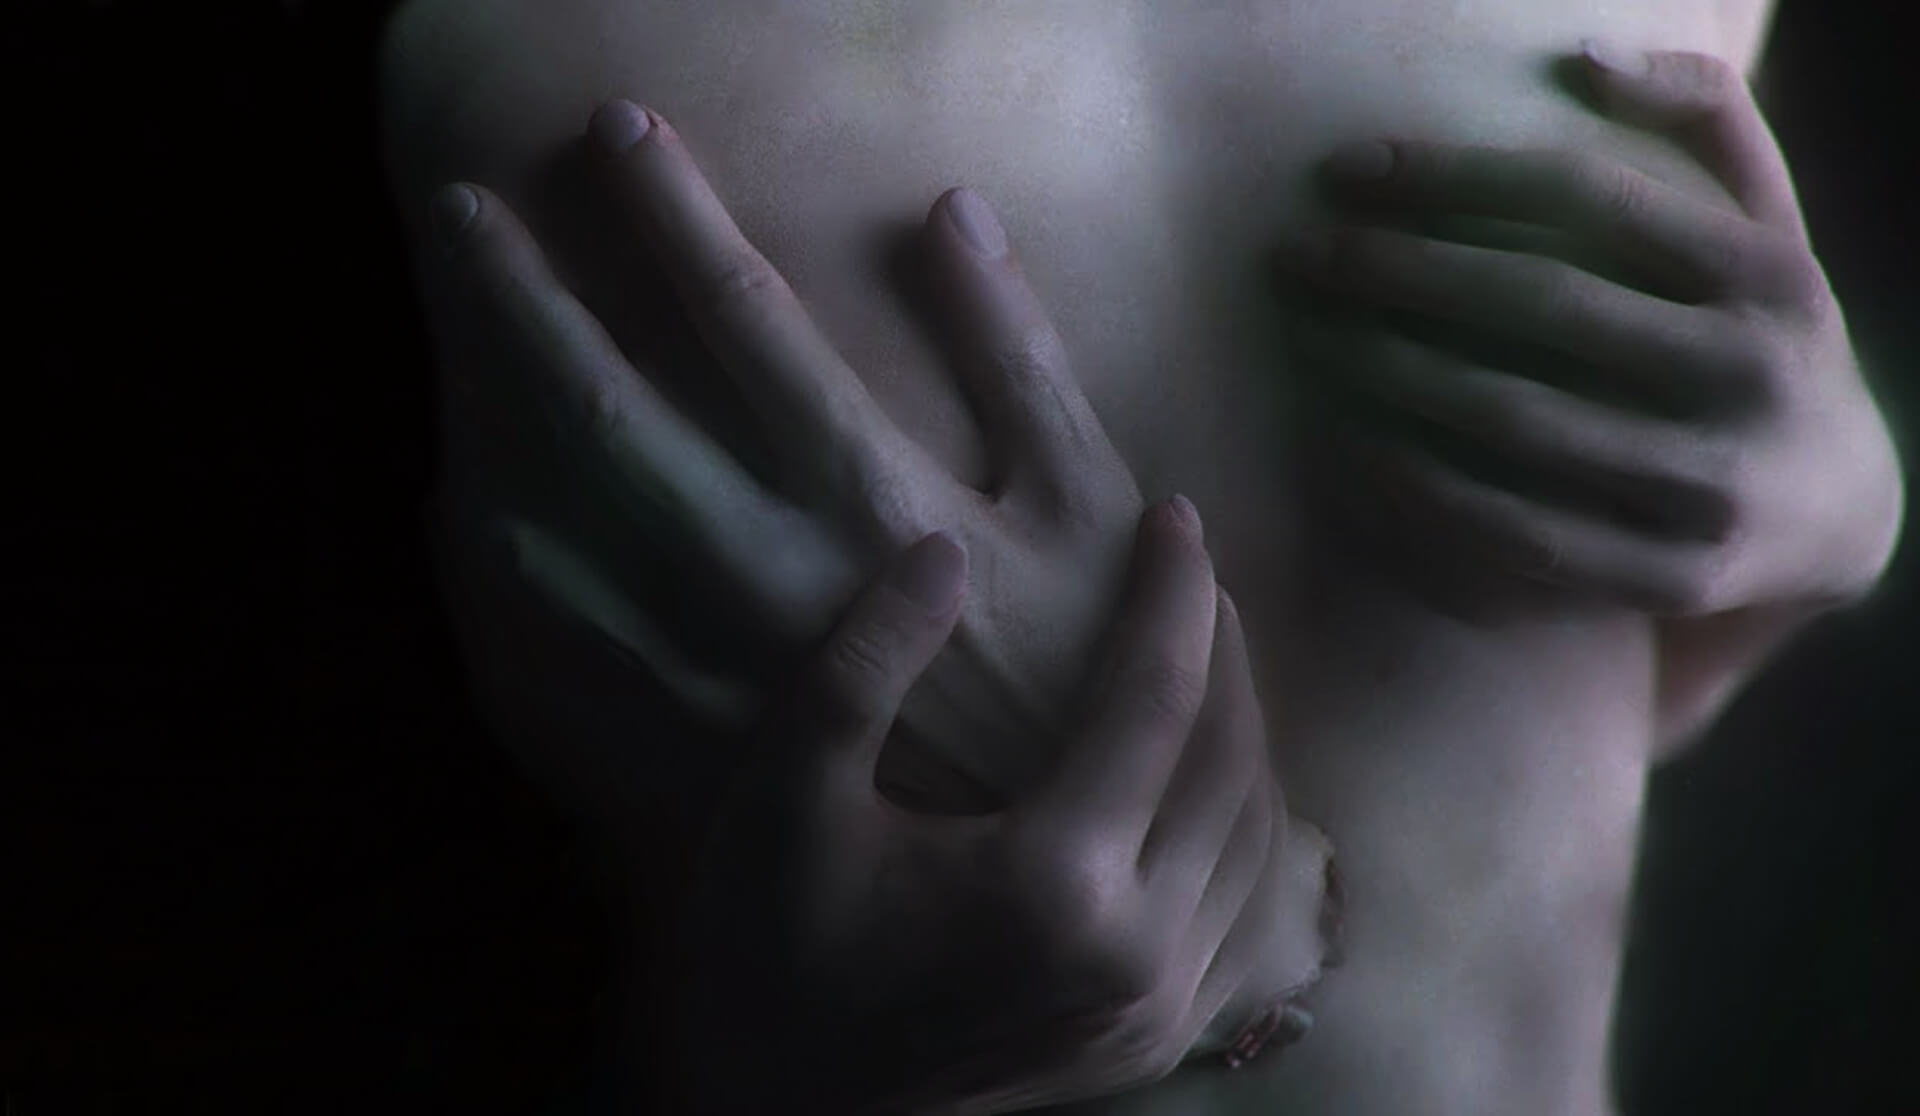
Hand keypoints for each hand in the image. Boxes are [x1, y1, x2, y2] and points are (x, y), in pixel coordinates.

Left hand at [434, 100, 1145, 811]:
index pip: (744, 316)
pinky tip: (490, 525)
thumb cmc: (1101, 665)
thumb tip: (951, 212)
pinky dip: (533, 581)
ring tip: (454, 335)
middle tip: (461, 211)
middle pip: (614, 410)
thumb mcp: (1091, 499)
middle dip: (527, 300)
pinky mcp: (714, 730)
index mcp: (869, 489)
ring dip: (502, 420)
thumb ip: (1019, 353)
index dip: (673, 214)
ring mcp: (727, 656)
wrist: (1074, 856)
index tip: (615, 131)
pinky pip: (590, 650)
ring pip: (575, 525)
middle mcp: (774, 567)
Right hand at [663, 502, 1333, 1115]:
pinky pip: (1242, 912)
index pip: (1156, 699)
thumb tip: (944, 553)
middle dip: (1224, 648)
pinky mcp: (1152, 1043)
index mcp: (1051, 882)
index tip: (1174, 517)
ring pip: (1255, 839)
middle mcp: (1134, 951)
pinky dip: (1242, 826)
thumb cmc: (768, 955)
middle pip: (1229, 761)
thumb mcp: (784, 798)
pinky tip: (1209, 781)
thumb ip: (864, 666)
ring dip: (1244, 733)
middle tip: (1194, 572)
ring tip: (1207, 656)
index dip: (1173, 593)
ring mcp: (1155, 1008)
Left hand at [1281, 45, 1901, 616]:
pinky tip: (1346, 448)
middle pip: (1540, 306)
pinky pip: (1513, 533)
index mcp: (1768, 274)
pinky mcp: (1665, 577)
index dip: (1455, 176)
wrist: (1843, 508)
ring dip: (1393, 378)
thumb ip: (1703, 121)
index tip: (1348, 171)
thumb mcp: (1770, 223)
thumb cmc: (1759, 335)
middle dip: (1402, 275)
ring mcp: (1707, 487)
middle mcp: (1747, 377)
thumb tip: (1583, 59)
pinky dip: (1419, 490)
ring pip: (1516, 424)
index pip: (1589, 197)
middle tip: (1301, 258)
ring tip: (1312, 341)